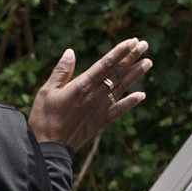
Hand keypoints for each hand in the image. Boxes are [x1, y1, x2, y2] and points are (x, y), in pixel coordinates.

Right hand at [28, 37, 151, 150]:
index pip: (105, 65)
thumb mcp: (46, 91)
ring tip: (148, 62)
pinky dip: (130, 102)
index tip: (132, 41)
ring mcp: (99, 110)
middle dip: (131, 58)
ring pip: (121, 88)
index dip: (120, 52)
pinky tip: (141, 95)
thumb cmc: (44, 118)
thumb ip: (61, 71)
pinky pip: (119, 110)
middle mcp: (94, 96)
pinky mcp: (100, 122)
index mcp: (81, 86)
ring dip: (135, 75)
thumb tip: (70, 52)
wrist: (50, 149)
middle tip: (144, 45)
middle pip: (116, 74)